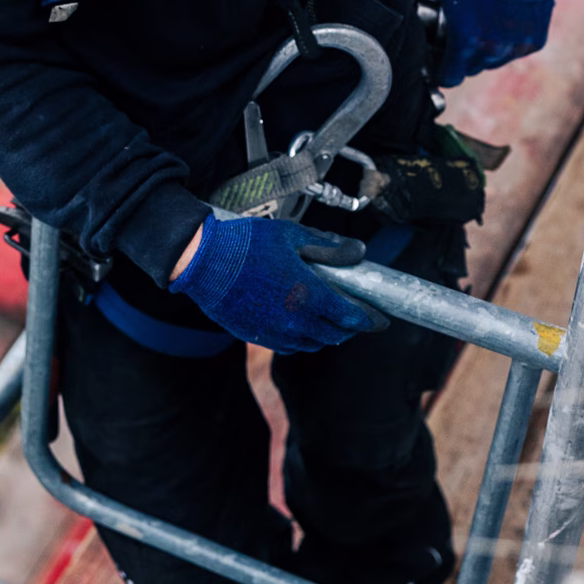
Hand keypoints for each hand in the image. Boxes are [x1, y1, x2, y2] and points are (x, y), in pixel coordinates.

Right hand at [169, 210, 385, 353]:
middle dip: (349, 327)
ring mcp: (275, 333)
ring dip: (327, 334)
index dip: (370, 319)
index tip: (381, 317)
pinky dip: (304, 339)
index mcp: (309, 295)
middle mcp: (296, 321)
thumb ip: (329, 247)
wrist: (202, 262)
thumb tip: (359, 253)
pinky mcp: (258, 337)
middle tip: (355, 315)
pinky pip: (291, 346)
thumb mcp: (292, 236)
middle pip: (335, 335)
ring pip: (314, 344)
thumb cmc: (247, 244)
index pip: (352, 317)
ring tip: (328, 319)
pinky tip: (301, 323)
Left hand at [409, 0, 558, 86]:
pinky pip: (517, 50)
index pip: (449, 78)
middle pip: (471, 69)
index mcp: (467, 42)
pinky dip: (508, 42)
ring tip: (480, 27)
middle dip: (462, 58)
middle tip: (458, 38)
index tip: (437, 62)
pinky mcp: (536, 40)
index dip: (440, 72)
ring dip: (485, 51)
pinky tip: (501, 22)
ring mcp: (517, 47)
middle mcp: (494, 51)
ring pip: (495, 61)